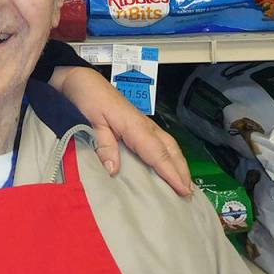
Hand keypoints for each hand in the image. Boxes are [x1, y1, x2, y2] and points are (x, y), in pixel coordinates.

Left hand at [51, 66, 192, 195]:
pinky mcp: (141, 124)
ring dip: (179, 164)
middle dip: (181, 171)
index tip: (182, 189)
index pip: (157, 153)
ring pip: (169, 145)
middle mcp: (145, 126)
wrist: (84, 81)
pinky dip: (170, 155)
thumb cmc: (89, 99)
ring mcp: (145, 124)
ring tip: (185, 183)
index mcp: (135, 126)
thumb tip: (113, 170)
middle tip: (189, 193)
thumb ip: (104, 145)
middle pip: (170, 150)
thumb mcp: (92, 123)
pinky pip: (162, 141)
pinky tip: (170, 164)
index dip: (171, 172)